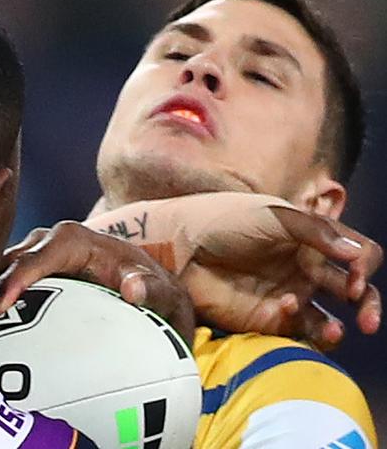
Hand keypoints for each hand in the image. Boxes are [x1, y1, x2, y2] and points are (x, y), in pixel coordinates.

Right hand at [0, 221, 194, 343]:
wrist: (142, 284)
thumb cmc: (150, 286)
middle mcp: (48, 242)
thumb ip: (151, 288)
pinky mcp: (29, 271)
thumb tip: (133, 289)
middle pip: (10, 262)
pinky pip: (3, 282)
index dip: (18, 278)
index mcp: (74, 240)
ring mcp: (35, 255)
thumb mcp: (160, 290)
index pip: (39, 255)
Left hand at [83, 192, 381, 350]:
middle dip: (366, 303)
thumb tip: (357, 255)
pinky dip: (306, 330)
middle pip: (353, 290)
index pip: (357, 253)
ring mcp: (287, 294)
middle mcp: (304, 268)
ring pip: (330, 319)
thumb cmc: (223, 220)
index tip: (353, 271)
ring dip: (339, 326)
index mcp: (310, 239)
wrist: (180, 245)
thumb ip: (314, 231)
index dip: (363, 263)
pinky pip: (299, 332)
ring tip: (332, 330)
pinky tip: (288, 311)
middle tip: (365, 317)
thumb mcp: (271, 215)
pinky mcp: (266, 318)